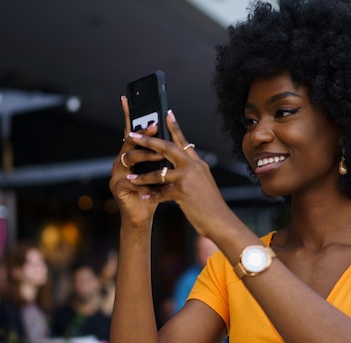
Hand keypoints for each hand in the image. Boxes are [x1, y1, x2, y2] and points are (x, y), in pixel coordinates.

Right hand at [108, 96, 162, 227]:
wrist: (143, 216)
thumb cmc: (154, 193)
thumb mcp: (162, 171)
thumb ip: (163, 156)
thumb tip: (176, 136)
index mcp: (132, 154)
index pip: (131, 131)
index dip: (129, 115)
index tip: (127, 98)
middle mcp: (121, 160)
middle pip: (130, 140)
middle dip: (143, 133)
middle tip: (155, 126)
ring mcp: (116, 172)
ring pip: (129, 157)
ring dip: (145, 156)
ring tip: (159, 157)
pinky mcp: (116, 185)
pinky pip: (129, 178)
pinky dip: (142, 179)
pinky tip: (151, 182)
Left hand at [121, 106, 232, 237]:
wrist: (220, 220)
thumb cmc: (210, 205)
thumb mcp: (203, 184)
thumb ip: (191, 173)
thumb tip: (177, 167)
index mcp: (198, 163)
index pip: (184, 141)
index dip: (175, 126)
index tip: (167, 113)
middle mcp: (193, 167)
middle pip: (167, 148)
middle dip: (148, 141)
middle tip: (133, 135)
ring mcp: (188, 178)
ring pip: (159, 173)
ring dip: (142, 177)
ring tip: (130, 178)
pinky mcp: (182, 192)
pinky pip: (161, 192)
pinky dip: (152, 195)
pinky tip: (144, 197)